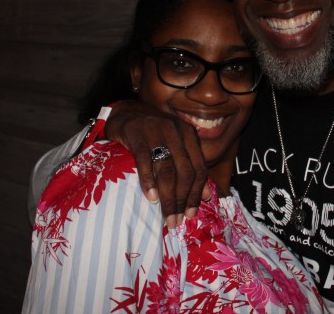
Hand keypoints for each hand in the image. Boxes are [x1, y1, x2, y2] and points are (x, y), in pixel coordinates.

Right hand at [104, 100, 207, 227]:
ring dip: (168, 197)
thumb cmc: (153, 133)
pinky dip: (149, 181)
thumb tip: (206, 197)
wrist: (126, 112)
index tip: (192, 214)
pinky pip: (145, 161)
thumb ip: (192, 167)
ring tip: (167, 216)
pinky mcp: (137, 134)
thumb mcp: (176, 145)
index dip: (197, 194)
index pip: (199, 168)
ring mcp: (157, 132)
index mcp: (189, 135)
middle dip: (183, 200)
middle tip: (177, 221)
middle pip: (185, 172)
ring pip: (167, 169)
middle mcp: (176, 132)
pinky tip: (151, 197)